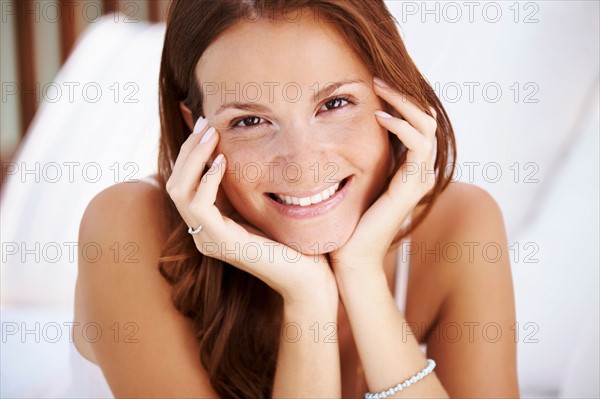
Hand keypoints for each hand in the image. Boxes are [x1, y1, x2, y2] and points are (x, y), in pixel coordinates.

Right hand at [166, 120, 337, 306]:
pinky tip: (222, 161)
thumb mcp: (260, 204)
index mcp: (209, 224)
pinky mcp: (222, 243)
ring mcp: (209, 240)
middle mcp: (202, 233)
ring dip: (193, 158)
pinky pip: (200, 206)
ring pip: (180, 192)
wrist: (309, 275)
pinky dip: (207, 179)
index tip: (207, 124)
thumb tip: (236, 148)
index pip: (183, 183)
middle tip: (207, 123)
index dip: (191, 152)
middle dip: (189, 150)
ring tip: (211, 135)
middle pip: (175, 183)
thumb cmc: (292, 239)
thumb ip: (243, 184)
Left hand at [330, 77, 437, 270]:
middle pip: (427, 119)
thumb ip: (360, 157)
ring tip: (379, 87)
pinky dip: (403, 126)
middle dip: (404, 95)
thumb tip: (345, 129)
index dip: (401, 101)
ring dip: (404, 103)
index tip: (375, 84)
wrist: (350, 257)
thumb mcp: (354, 180)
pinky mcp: (410, 187)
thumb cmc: (348, 221)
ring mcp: (418, 179)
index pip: (417, 124)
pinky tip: (380, 116)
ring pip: (427, 127)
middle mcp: (418, 172)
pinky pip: (418, 146)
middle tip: (378, 78)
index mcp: (407, 169)